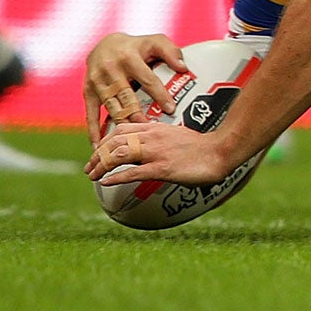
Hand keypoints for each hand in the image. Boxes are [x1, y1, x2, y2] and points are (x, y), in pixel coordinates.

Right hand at [82, 31, 184, 144]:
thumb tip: (183, 68)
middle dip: (138, 115)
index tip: (171, 109)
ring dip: (121, 124)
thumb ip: (171, 52)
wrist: (104, 44)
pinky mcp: (87, 91)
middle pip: (127, 97)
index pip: (148, 80)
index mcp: (130, 57)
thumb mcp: (155, 41)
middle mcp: (111, 69)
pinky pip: (90, 113)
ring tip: (132, 142)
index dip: (160, 95)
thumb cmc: (136, 46)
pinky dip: (94, 130)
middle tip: (151, 129)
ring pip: (111, 107)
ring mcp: (97, 81)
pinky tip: (99, 146)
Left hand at [89, 118, 231, 186]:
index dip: (104, 140)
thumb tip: (149, 148)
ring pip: (119, 154)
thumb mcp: (176, 136)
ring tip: (92, 176)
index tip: (97, 153)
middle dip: (98, 154)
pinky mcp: (162, 168)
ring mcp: (156, 152)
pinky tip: (106, 182)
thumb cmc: (202, 146)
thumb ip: (160, 139)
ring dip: (101, 165)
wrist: (221, 151)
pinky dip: (116, 177)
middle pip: (115, 141)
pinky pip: (133, 172)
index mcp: (155, 128)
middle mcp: (152, 137)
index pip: (121, 128)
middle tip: (89, 168)